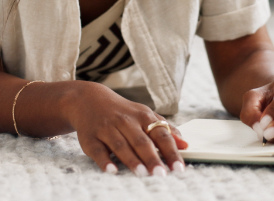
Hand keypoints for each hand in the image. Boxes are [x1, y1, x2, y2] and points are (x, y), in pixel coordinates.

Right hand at [64, 82, 188, 174]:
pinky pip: (98, 150)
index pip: (160, 134)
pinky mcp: (90, 138)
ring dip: (131, 160)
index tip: (179, 168)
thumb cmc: (122, 112)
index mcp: (142, 116)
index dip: (170, 151)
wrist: (88, 99)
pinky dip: (105, 161)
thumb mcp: (144, 114)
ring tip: (142, 174)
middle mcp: (125, 121)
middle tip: (161, 174)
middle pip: (141, 141)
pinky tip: (112, 170)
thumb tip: (185, 144)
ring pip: (121, 145)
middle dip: (152, 158)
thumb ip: (164, 129)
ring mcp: (107, 129)